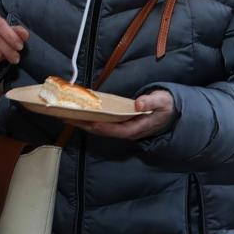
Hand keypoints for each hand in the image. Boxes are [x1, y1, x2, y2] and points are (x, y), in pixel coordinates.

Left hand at [62, 89, 176, 139]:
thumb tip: (139, 103)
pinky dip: (87, 119)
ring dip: (81, 123)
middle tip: (64, 117)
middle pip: (101, 130)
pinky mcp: (117, 124)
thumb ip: (151, 102)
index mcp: (136, 128)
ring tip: (63, 115)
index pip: (115, 130)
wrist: (170, 112)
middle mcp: (126, 131)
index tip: (85, 121)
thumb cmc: (165, 106)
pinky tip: (75, 114)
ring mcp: (121, 129)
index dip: (99, 126)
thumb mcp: (163, 102)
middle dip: (82, 125)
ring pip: (98, 128)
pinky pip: (100, 124)